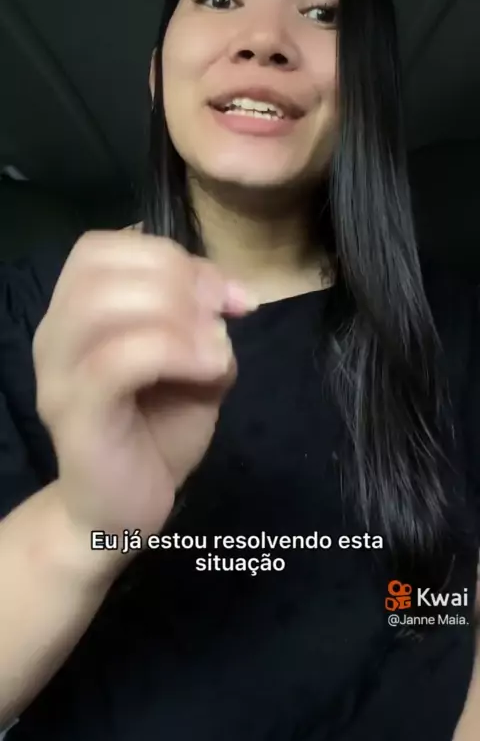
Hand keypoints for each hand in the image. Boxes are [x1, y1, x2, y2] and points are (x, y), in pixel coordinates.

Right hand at [33, 230, 253, 542]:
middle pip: (103, 267)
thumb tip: (229, 295)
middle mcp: (54, 335)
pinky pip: (117, 359)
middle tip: (223, 315)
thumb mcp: (191, 364)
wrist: (121, 513)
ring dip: (176, 314)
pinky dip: (175, 350)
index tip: (224, 294)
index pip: (102, 247)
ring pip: (104, 305)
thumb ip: (201, 322)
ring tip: (214, 347)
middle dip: (179, 278)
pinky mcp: (76, 415)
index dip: (169, 254)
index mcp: (73, 313)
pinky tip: (212, 369)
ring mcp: (58, 375)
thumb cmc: (155, 433)